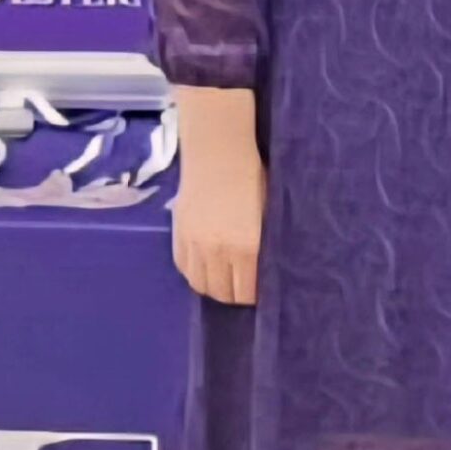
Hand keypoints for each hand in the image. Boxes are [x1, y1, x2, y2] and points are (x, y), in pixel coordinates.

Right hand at [171, 85, 264, 305]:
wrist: (219, 153)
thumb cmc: (254, 178)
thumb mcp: (270, 213)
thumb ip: (267, 244)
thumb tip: (271, 267)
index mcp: (246, 247)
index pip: (247, 291)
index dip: (255, 297)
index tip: (262, 292)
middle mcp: (217, 252)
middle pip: (223, 293)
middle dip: (235, 295)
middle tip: (244, 288)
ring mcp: (194, 245)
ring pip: (201, 285)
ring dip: (214, 287)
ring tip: (224, 281)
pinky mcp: (179, 235)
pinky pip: (184, 268)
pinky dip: (195, 273)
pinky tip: (205, 267)